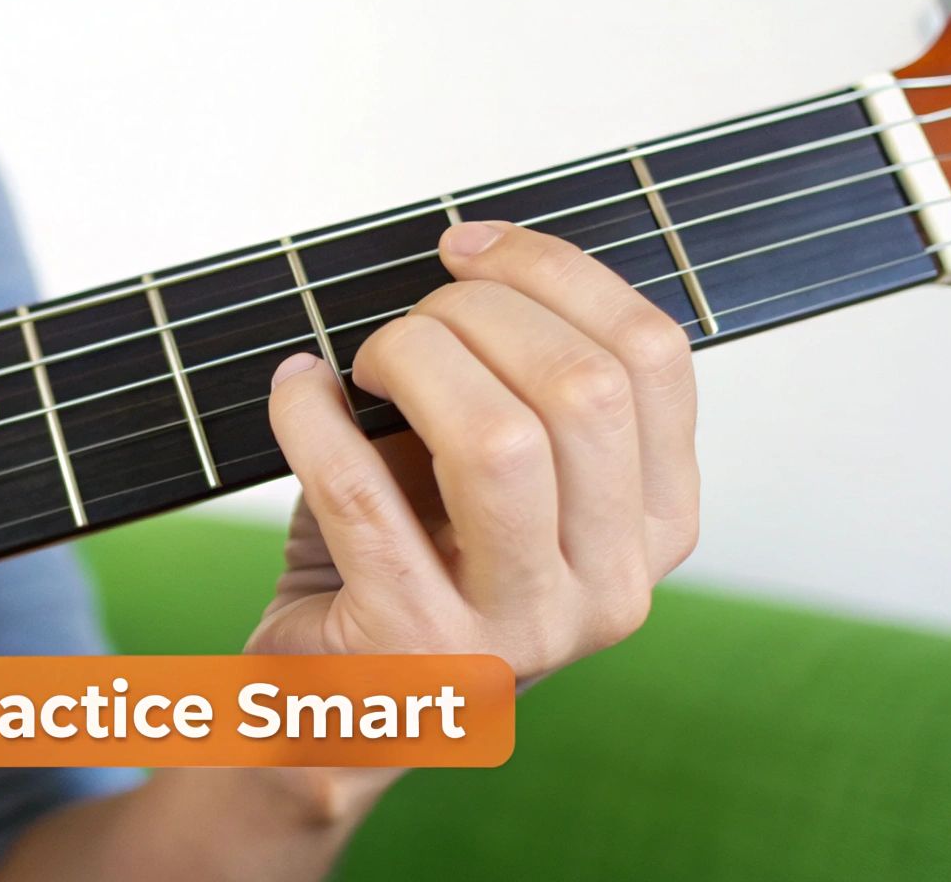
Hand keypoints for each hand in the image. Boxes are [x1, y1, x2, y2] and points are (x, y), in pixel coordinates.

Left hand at [251, 218, 699, 707]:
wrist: (332, 704)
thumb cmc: (410, 562)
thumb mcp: (494, 472)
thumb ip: (519, 379)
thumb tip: (473, 259)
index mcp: (655, 527)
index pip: (653, 359)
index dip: (557, 271)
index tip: (468, 247)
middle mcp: (611, 588)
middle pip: (583, 388)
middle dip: (475, 314)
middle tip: (403, 328)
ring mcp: (522, 631)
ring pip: (499, 441)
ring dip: (412, 360)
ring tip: (363, 364)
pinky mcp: (417, 650)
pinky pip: (362, 494)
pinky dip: (312, 416)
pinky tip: (295, 388)